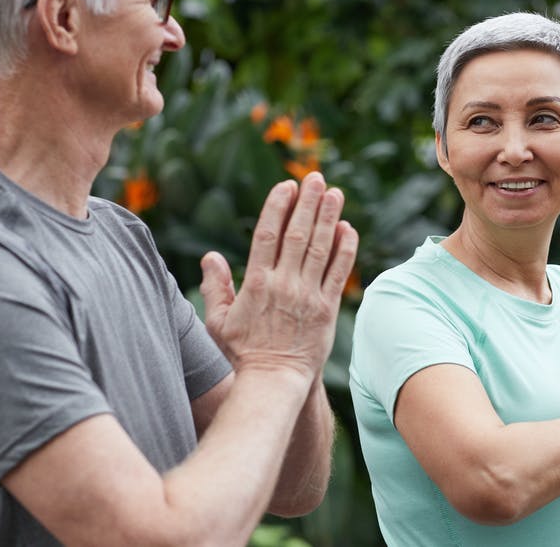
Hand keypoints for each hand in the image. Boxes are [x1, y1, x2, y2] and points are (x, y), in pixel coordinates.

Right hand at [199, 172, 358, 377]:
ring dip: (328, 218)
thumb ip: (216, 287)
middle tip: (316, 177)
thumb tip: (210, 256)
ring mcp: (308, 296)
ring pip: (320, 249)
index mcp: (256, 283)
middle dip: (307, 203)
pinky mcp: (327, 309)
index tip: (286, 187)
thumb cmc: (242, 353)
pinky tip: (348, 229)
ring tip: (335, 193)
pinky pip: (338, 274)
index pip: (267, 235)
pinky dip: (344, 250)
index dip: (278, 207)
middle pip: (297, 234)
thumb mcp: (218, 321)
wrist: (274, 381)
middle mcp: (284, 284)